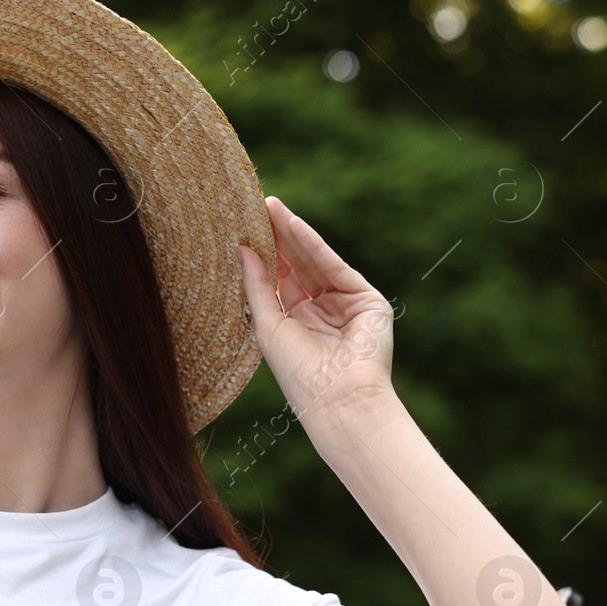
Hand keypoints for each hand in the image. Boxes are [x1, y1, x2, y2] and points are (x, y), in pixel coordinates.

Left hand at [235, 196, 394, 416]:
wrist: (338, 399)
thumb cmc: (297, 373)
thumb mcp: (267, 324)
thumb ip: (256, 285)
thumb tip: (240, 249)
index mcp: (296, 322)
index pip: (279, 280)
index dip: (263, 254)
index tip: (244, 227)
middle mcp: (320, 311)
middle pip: (296, 266)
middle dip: (276, 238)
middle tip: (257, 206)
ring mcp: (344, 304)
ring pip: (314, 262)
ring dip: (292, 234)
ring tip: (270, 207)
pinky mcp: (366, 299)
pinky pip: (334, 266)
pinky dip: (314, 245)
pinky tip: (294, 225)